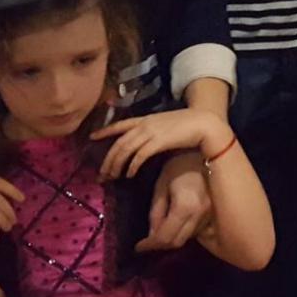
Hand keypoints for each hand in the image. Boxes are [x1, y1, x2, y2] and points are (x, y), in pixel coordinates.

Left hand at [93, 108, 228, 180]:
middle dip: (108, 158)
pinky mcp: (158, 141)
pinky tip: (130, 174)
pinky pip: (139, 155)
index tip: (92, 137)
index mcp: (146, 119)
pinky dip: (132, 166)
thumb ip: (155, 133)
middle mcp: (145, 124)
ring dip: (117, 164)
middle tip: (102, 173)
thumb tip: (148, 144)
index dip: (105, 130)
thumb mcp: (167, 126)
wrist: (205, 123)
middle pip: (119, 142)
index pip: (120, 124)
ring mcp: (151, 132)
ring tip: (112, 176)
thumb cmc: (190, 126)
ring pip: (125, 149)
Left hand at [136, 150, 213, 252]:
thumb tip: (150, 234)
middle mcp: (200, 215)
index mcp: (186, 206)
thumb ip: (156, 211)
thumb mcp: (162, 185)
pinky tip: (172, 225)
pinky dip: (181, 232)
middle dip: (159, 245)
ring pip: (186, 238)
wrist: (209, 152)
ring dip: (171, 239)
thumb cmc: (181, 164)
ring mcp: (208, 215)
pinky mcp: (212, 213)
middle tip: (145, 243)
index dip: (149, 245)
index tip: (137, 247)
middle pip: (177, 242)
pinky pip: (194, 231)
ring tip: (157, 234)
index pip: (165, 236)